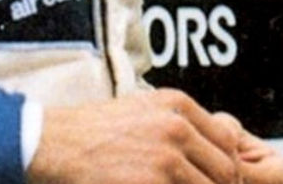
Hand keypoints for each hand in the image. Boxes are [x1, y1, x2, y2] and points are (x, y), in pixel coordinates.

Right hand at [29, 89, 282, 182]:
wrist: (54, 143)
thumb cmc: (93, 130)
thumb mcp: (142, 109)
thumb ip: (178, 122)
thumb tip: (206, 146)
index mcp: (179, 106)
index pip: (228, 141)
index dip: (228, 167)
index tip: (220, 180)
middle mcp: (178, 128)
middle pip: (225, 169)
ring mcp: (165, 157)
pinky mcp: (150, 183)